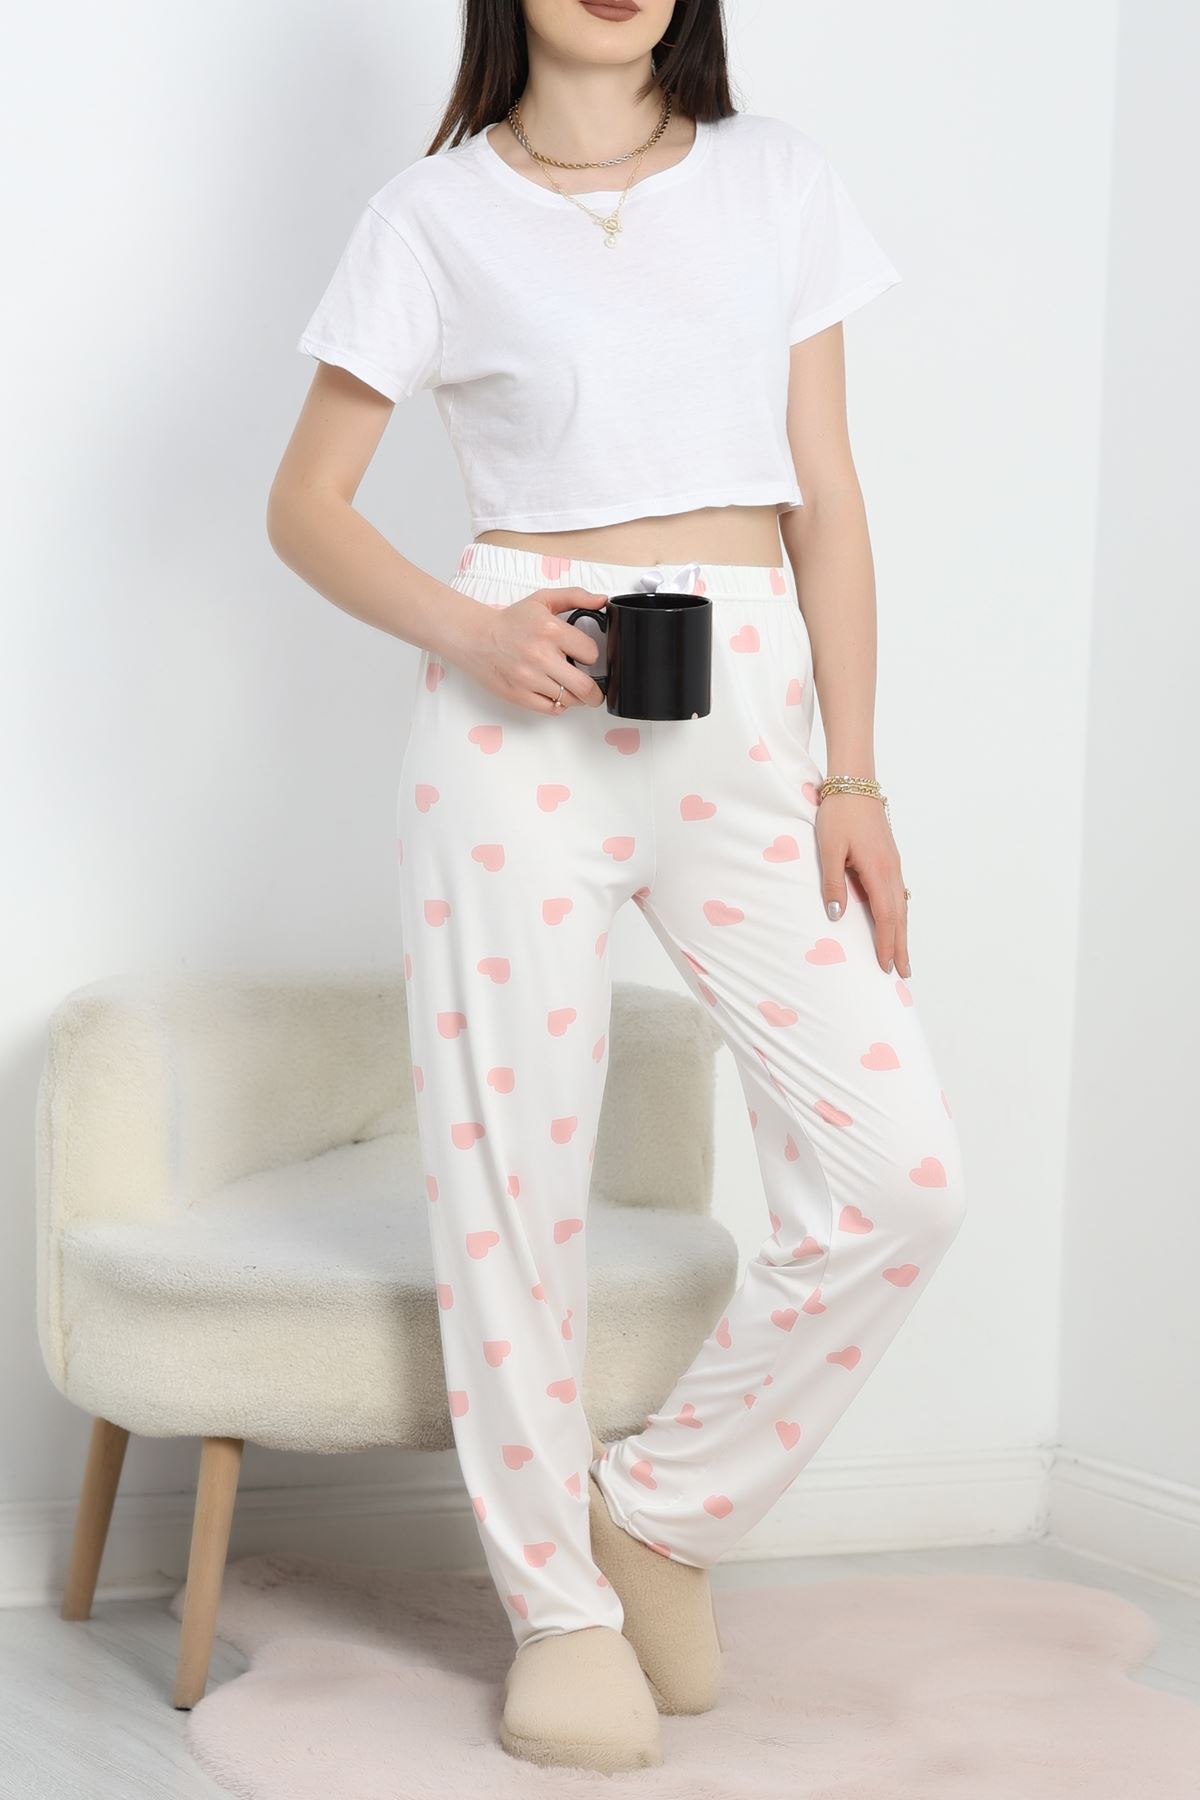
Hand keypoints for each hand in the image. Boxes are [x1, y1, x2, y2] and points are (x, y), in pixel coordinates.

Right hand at [452, 586, 609, 713]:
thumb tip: (601, 600)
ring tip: (570, 688)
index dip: (591, 656)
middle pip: (585, 686)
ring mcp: (529, 678)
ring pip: (569, 700)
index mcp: (551, 630)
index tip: (586, 656)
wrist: (476, 637)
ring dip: (575, 697)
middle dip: (596, 692)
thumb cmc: (510, 621)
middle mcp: (541, 656)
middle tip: (595, 691)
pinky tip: (554, 693)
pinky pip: (551, 709)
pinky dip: (557, 704)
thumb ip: (576, 596)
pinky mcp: (519, 695)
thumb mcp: (543, 600)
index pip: (591, 654)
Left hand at [816, 792, 910, 976]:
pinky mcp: (889, 858)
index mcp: (877, 870)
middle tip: (904, 972)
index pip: (886, 916)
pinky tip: (896, 921)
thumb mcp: (829, 849)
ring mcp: (893, 864)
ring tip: (902, 954)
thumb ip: (832, 883)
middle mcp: (891, 870)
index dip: (886, 943)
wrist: (854, 783)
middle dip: (900, 945)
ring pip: (901, 905)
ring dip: (902, 931)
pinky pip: (898, 893)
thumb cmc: (838, 814)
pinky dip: (899, 914)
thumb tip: (836, 916)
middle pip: (900, 916)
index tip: (886, 966)